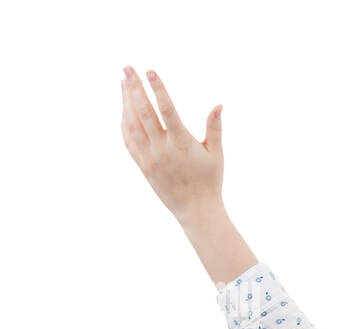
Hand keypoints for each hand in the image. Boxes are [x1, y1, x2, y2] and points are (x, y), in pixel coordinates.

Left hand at [119, 65, 256, 283]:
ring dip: (126, 102)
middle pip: (143, 112)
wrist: (196, 210)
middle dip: (134, 88)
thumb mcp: (216, 154)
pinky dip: (124, 121)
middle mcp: (162, 149)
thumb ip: (215, 128)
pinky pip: (128, 139)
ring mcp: (149, 157)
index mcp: (182, 144)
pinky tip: (124, 108)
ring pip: (131, 124)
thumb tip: (218, 105)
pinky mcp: (142, 165)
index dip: (157, 89)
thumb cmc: (210, 181)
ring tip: (124, 83)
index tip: (150, 71)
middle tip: (127, 68)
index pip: (166, 110)